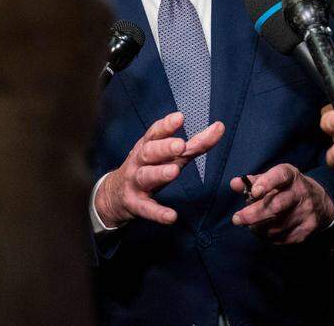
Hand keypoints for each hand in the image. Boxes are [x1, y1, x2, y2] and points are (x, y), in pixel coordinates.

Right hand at [95, 113, 224, 227]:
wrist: (114, 195)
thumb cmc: (148, 168)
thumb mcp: (168, 156)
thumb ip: (194, 144)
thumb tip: (219, 127)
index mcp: (147, 147)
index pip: (155, 133)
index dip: (166, 125)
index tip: (179, 117)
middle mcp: (139, 162)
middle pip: (149, 152)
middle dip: (163, 148)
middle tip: (180, 145)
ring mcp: (135, 183)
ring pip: (145, 176)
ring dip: (159, 173)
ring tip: (174, 171)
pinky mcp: (135, 204)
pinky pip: (146, 209)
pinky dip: (158, 213)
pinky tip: (171, 217)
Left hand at [230, 164, 333, 243]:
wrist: (320, 202)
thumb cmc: (288, 188)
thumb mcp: (274, 179)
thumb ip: (253, 181)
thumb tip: (234, 184)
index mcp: (291, 176)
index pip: (280, 176)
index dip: (266, 183)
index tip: (254, 192)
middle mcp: (301, 192)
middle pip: (277, 206)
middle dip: (254, 214)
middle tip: (237, 219)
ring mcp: (306, 212)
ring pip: (277, 225)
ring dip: (259, 228)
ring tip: (251, 225)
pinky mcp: (308, 228)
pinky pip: (283, 237)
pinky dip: (268, 237)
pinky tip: (264, 231)